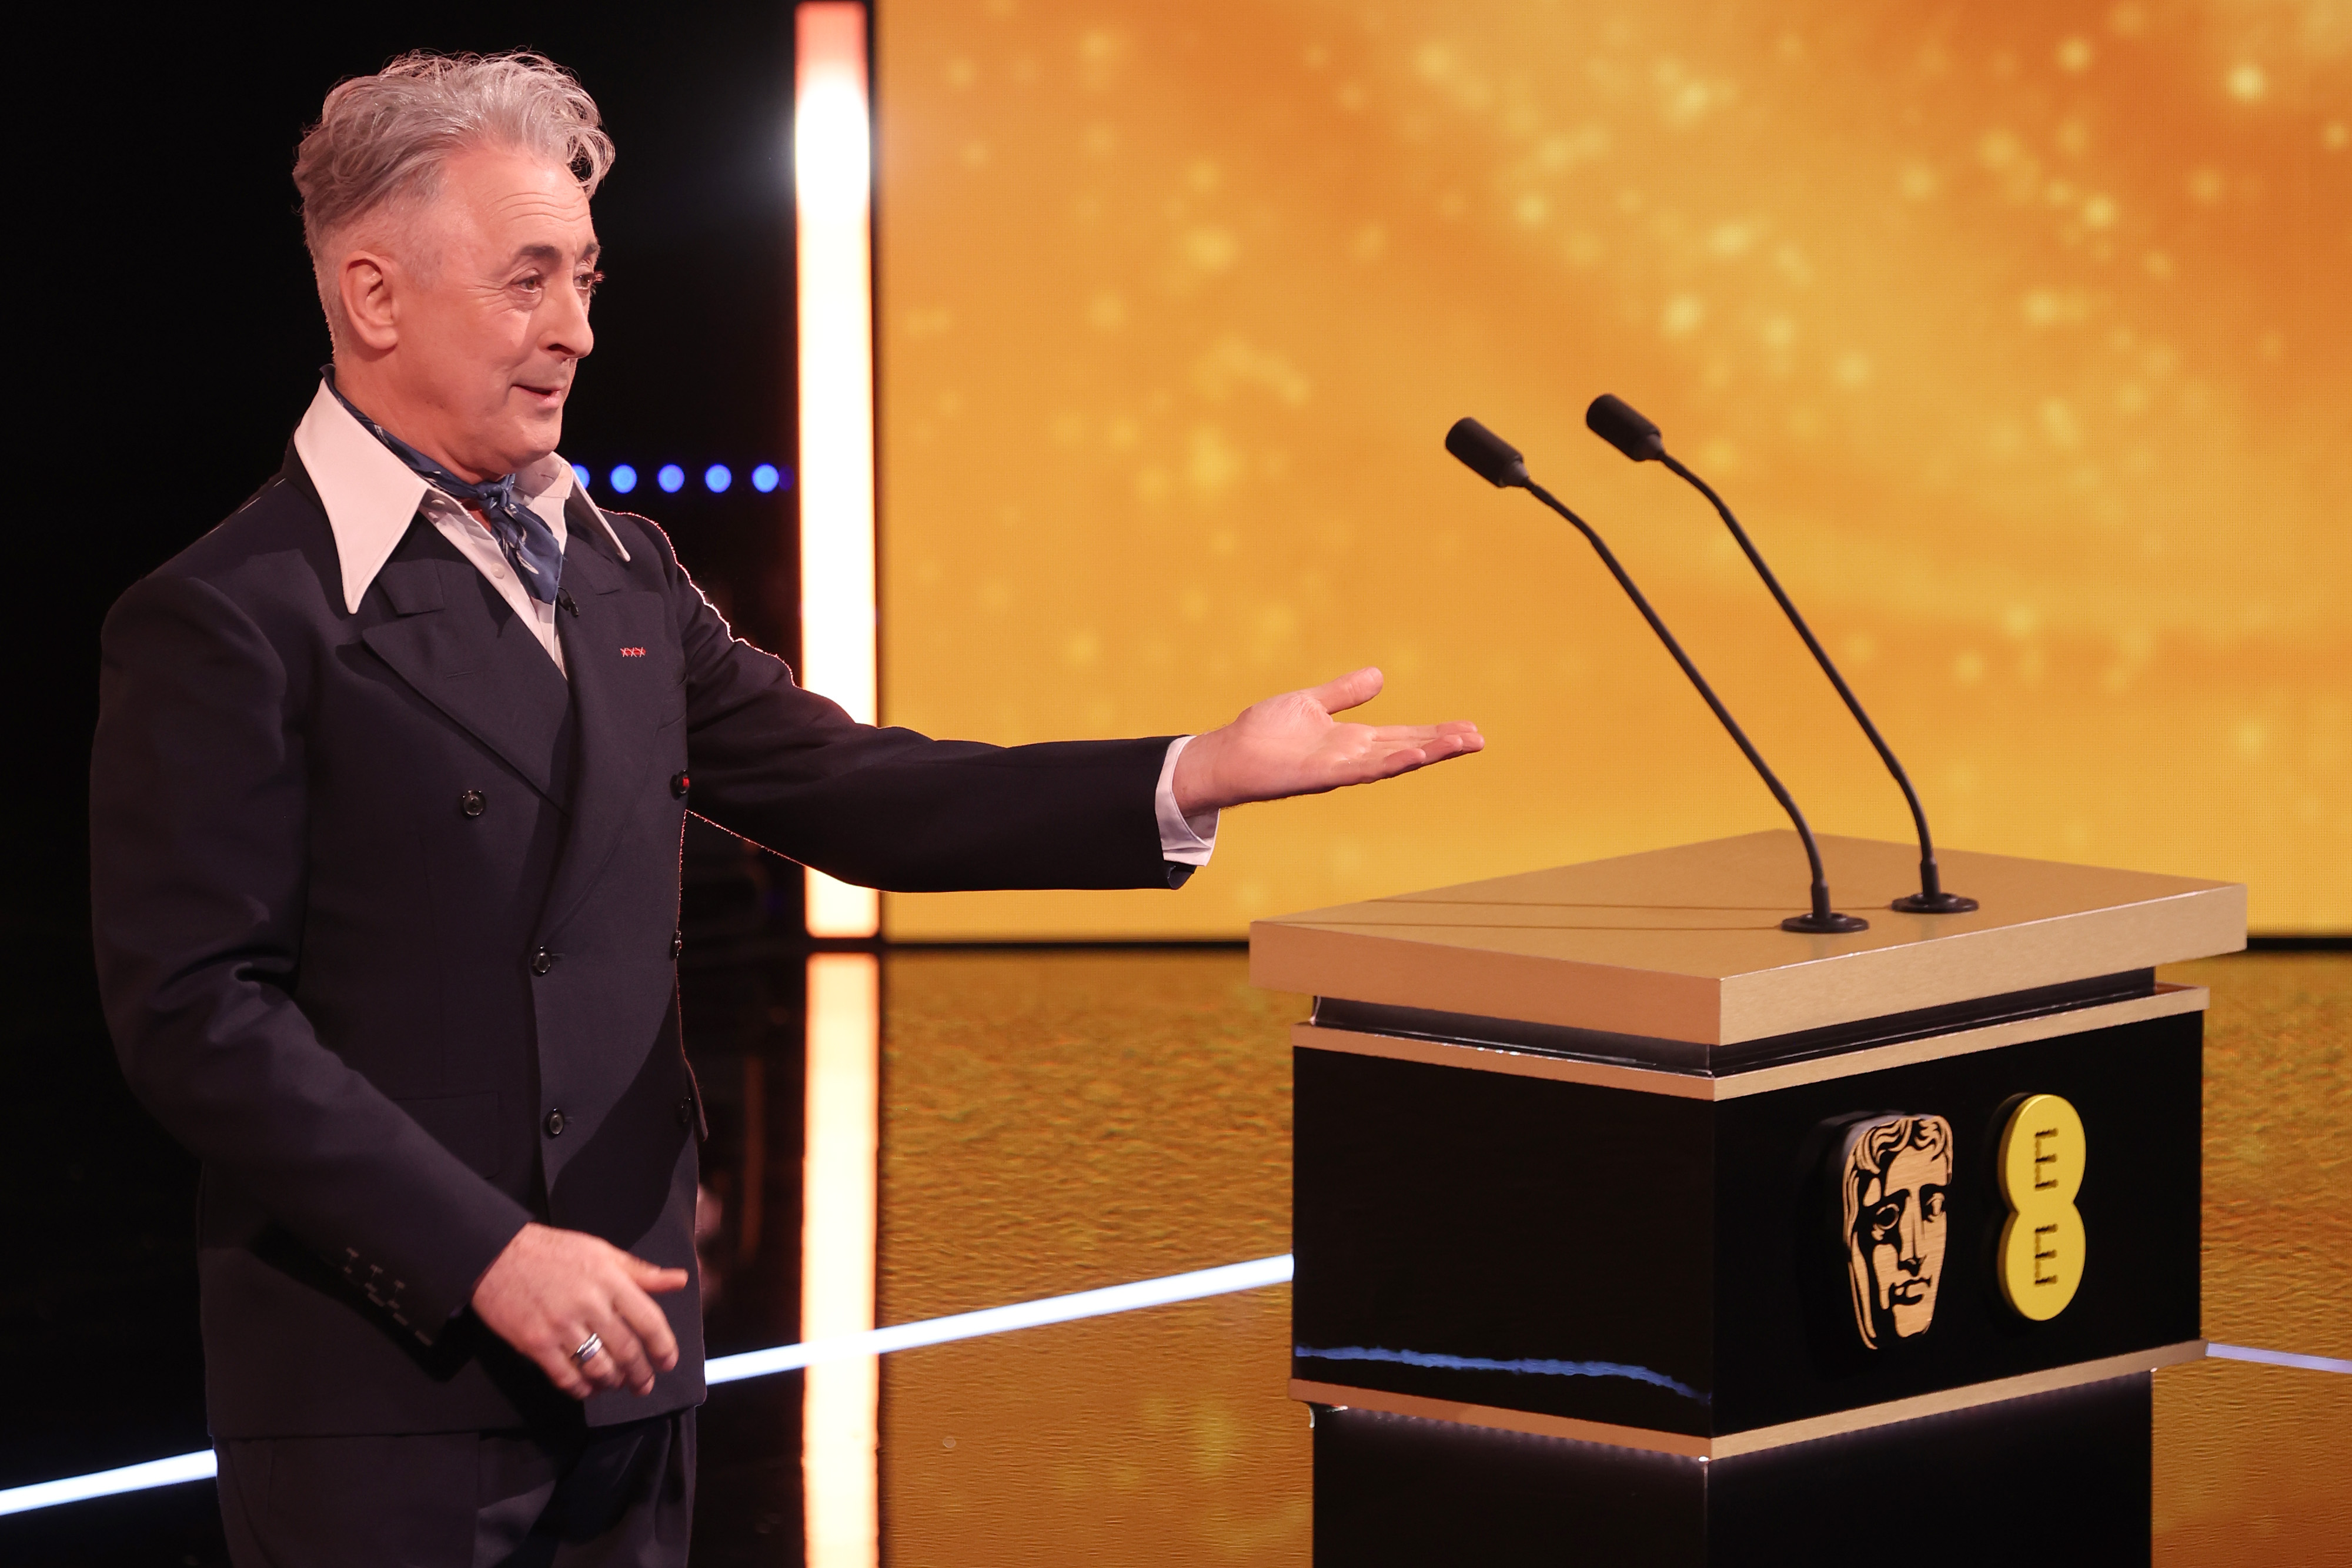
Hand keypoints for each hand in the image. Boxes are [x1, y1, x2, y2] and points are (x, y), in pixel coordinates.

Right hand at [470, 1222, 689, 1398]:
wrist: (497, 1254)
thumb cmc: (552, 1252)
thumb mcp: (601, 1252)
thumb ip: (641, 1272)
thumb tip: (679, 1280)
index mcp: (609, 1280)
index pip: (648, 1320)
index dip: (663, 1346)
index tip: (668, 1362)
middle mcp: (589, 1305)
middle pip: (626, 1350)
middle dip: (640, 1374)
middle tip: (644, 1384)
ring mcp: (561, 1326)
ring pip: (598, 1367)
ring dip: (612, 1382)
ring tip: (616, 1384)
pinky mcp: (536, 1343)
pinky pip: (565, 1377)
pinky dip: (580, 1389)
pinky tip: (587, 1388)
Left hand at [1172, 667, 1481, 815]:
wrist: (1227, 754)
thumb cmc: (1263, 733)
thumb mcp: (1310, 704)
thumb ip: (1344, 694)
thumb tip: (1379, 675)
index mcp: (1352, 741)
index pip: (1403, 736)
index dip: (1435, 733)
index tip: (1468, 728)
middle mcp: (1351, 758)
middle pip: (1407, 750)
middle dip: (1442, 746)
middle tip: (1480, 739)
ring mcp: (1338, 769)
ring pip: (1392, 763)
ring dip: (1427, 755)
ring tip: (1461, 745)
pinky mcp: (1320, 777)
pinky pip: (1361, 772)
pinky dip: (1389, 765)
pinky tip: (1414, 757)